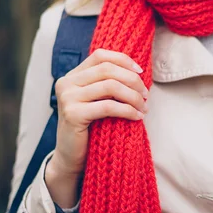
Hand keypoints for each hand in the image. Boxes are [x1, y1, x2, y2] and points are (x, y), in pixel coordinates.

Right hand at [45, 49, 147, 207]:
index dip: (123, 60)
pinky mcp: (73, 114)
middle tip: (146, 95)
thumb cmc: (90, 129)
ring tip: (144, 107)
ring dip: (133, 96)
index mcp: (72, 76)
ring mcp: (67, 98)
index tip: (141, 72)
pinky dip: (128, 110)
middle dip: (133, 80)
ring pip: (110, 86)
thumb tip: (138, 73)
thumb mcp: (98, 101)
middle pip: (108, 70)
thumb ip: (108, 85)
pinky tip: (137, 117)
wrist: (71, 157)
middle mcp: (66, 83)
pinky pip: (109, 107)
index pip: (100, 56)